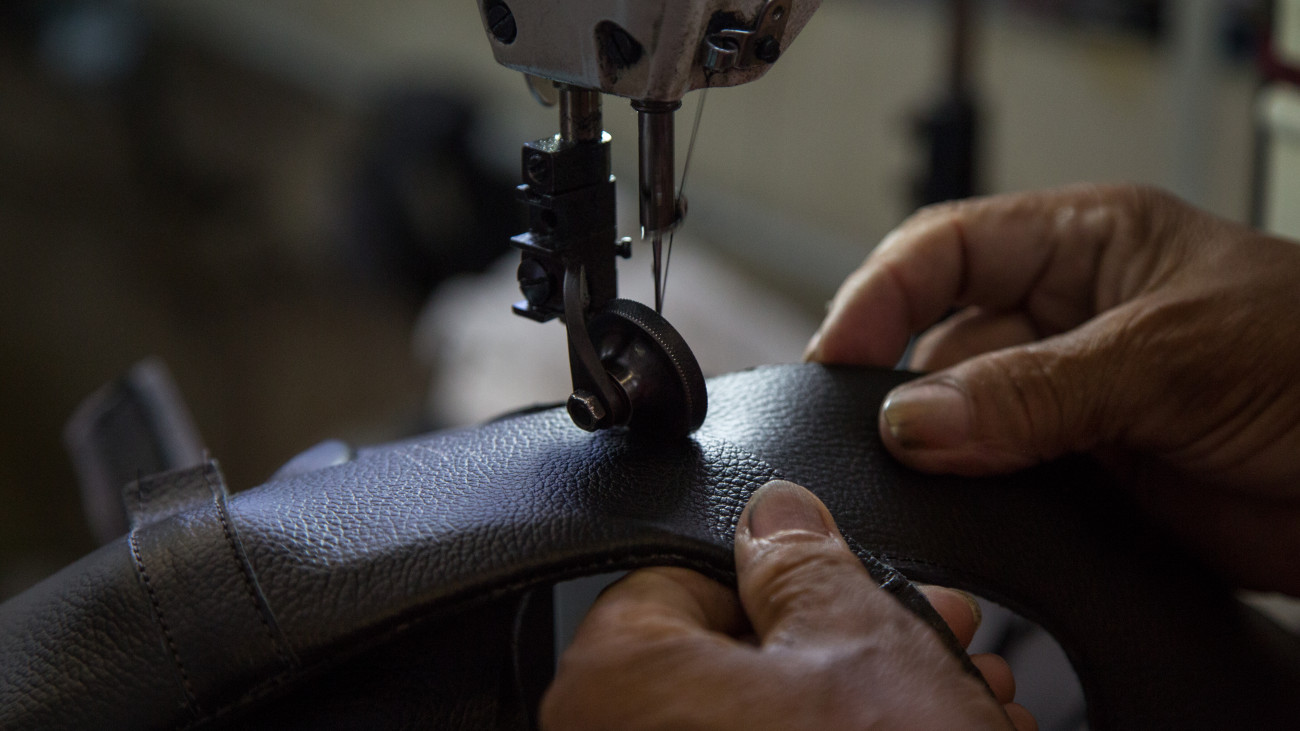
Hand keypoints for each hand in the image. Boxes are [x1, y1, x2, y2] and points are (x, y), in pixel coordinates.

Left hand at [541, 480, 1033, 729]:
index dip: (777, 576)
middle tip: (928, 641)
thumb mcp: (859, 646)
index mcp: (617, 686)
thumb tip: (776, 514)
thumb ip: (806, 563)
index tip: (841, 588)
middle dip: (845, 649)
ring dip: (861, 713)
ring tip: (957, 704)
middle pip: (733, 668)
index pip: (675, 581)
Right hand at [805, 184, 1299, 593]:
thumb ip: (1035, 389)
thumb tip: (914, 421)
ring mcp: (1073, 402)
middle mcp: (1068, 320)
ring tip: (921, 480)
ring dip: (936, 451)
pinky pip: (1000, 485)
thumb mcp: (1174, 355)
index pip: (946, 249)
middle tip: (878, 437)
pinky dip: (973, 503)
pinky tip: (966, 515)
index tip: (841, 357)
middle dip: (901, 385)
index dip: (881, 294)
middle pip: (939, 339)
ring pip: (961, 420)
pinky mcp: (1088, 476)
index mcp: (1085, 246)